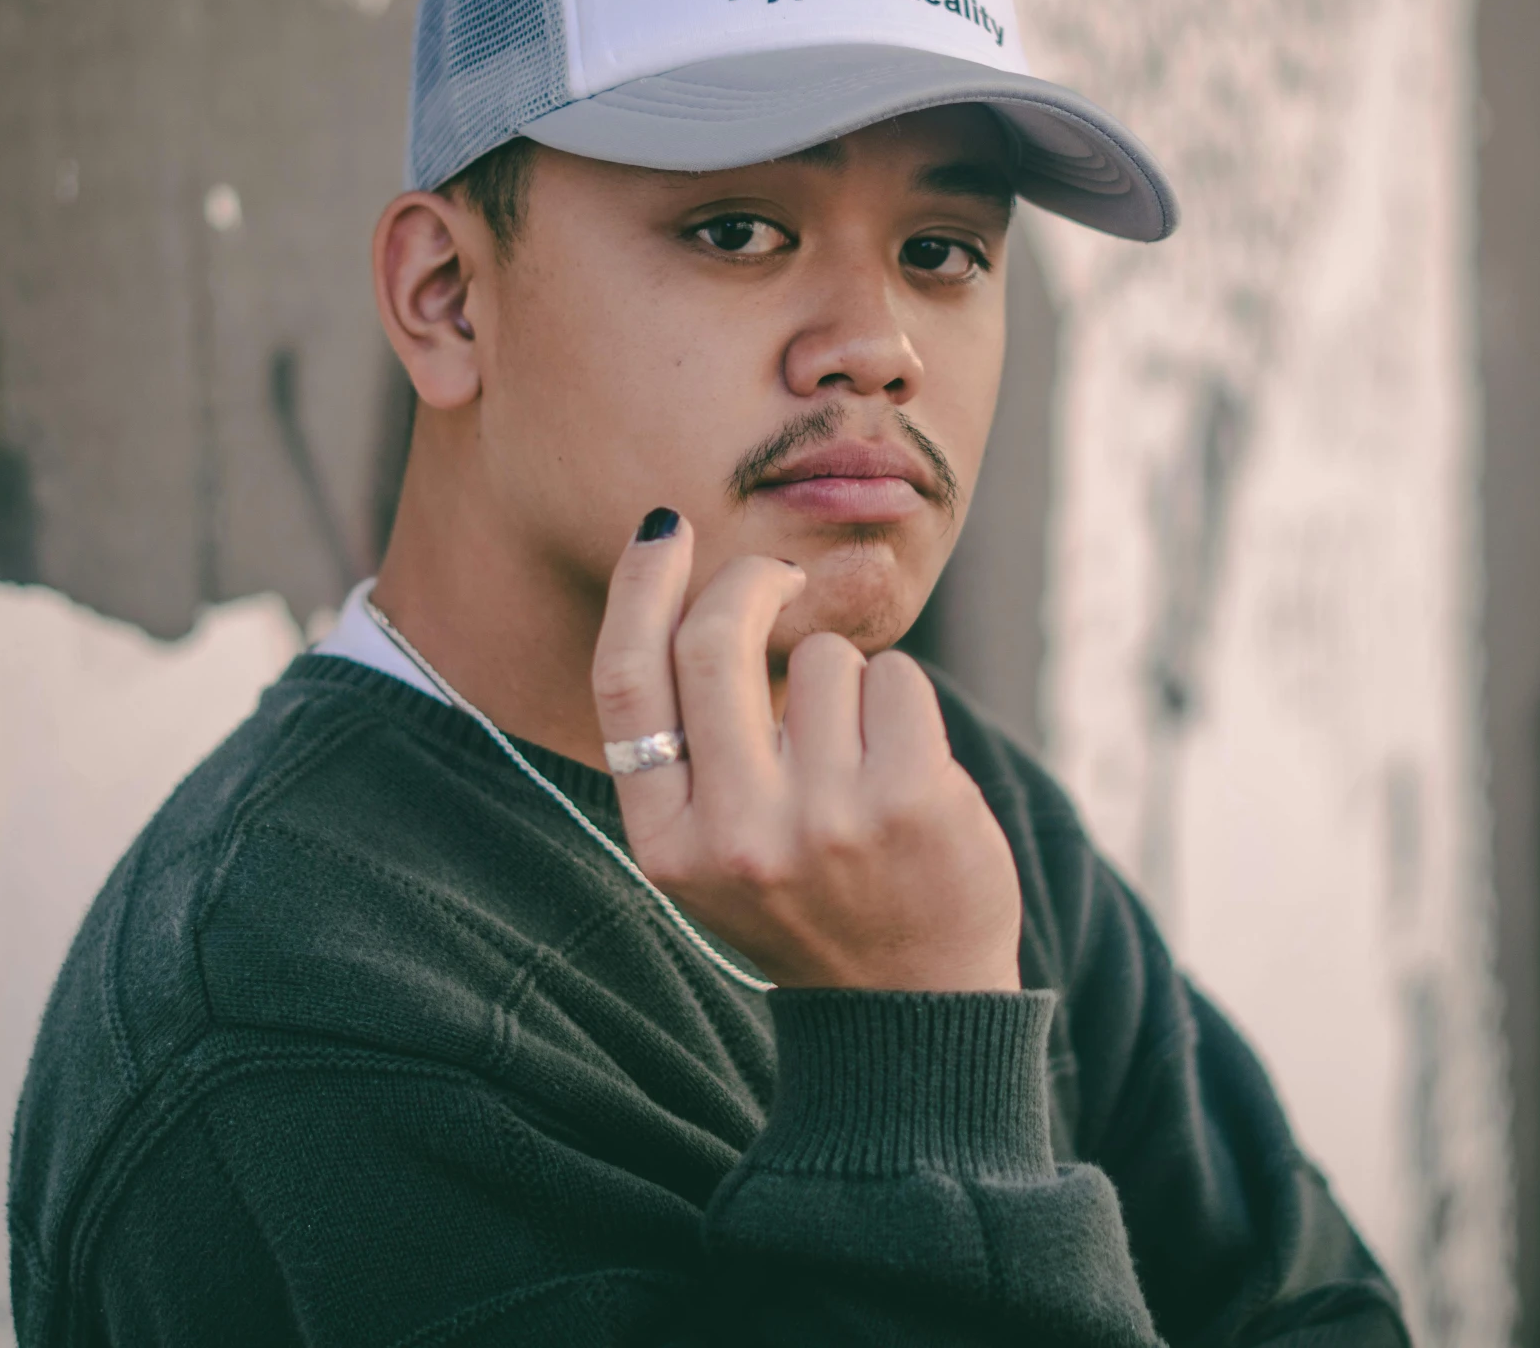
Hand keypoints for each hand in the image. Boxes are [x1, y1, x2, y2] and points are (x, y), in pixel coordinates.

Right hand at [590, 511, 1024, 991]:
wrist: (912, 1009)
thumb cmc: (810, 901)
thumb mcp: (715, 849)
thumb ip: (696, 745)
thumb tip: (696, 590)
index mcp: (668, 843)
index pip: (627, 683)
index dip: (639, 588)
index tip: (662, 529)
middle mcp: (735, 834)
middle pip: (716, 639)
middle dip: (751, 581)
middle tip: (779, 576)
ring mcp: (824, 818)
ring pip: (825, 657)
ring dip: (849, 679)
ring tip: (860, 759)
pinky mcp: (908, 799)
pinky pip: (896, 677)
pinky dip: (903, 701)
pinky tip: (907, 765)